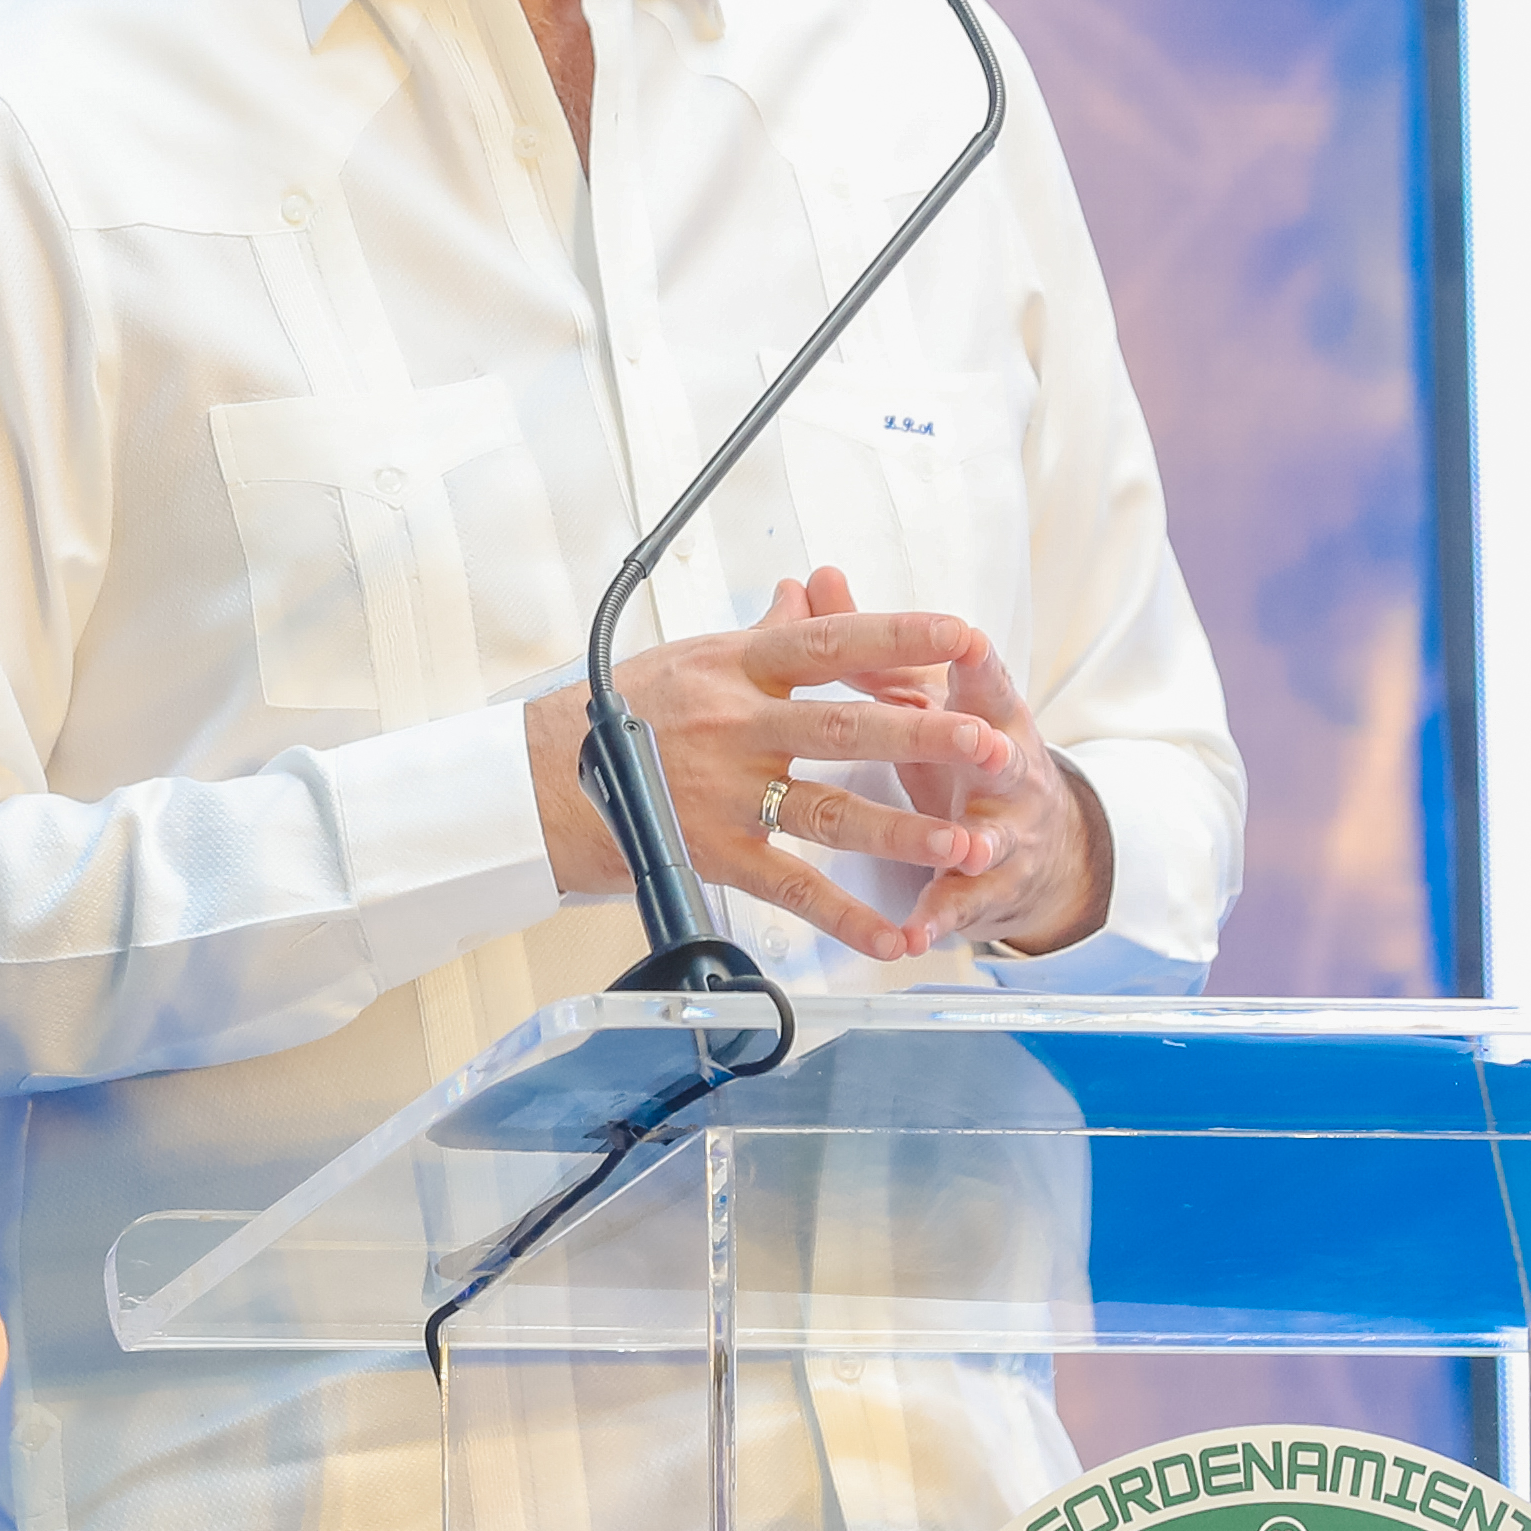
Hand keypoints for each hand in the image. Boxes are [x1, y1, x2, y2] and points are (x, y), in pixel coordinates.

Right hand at [524, 572, 1013, 962]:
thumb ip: (761, 635)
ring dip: (903, 833)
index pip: (829, 640)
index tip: (964, 634)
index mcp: (734, 666)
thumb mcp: (689, 657)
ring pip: (827, 812)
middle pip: (843, 728)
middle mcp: (733, 725)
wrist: (537, 781)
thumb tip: (807, 593)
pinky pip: (791, 890)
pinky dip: (846, 919)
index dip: (899, 636)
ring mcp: (722, 794)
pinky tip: (896, 936)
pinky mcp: (712, 855)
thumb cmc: (614, 712)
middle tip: (993, 744)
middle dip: (925, 738)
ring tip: (967, 844)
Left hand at [797, 567, 1110, 957]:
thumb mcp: (921, 693)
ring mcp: (1003, 831)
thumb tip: (815, 578)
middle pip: (998, 753)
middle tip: (982, 744)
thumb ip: (864, 642)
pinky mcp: (987, 887)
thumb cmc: (962, 747)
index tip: (963, 636)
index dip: (973, 656)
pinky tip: (913, 936)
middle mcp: (1005, 768)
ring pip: (989, 836)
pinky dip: (938, 920)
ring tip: (963, 850)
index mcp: (986, 712)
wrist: (1033, 836)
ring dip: (974, 842)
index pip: (982, 676)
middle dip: (987, 747)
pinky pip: (962, 906)